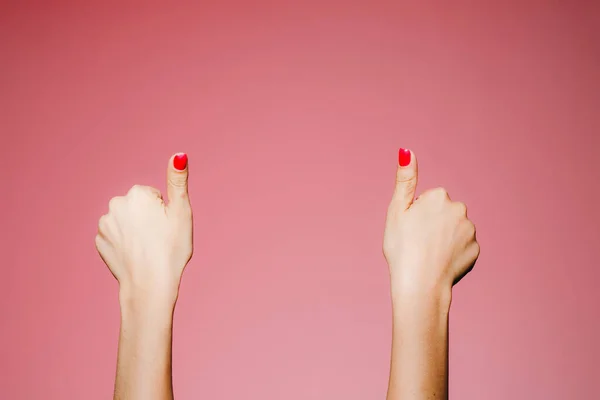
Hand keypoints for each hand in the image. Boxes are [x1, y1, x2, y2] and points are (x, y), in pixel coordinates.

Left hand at [95, 153, 192, 302]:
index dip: (164, 211)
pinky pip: (115, 236)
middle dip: (147, 218)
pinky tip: (135, 255)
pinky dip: (124, 243)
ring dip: (135, 230)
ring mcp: (104, 224)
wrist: (150, 285)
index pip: (154, 196)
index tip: (166, 227)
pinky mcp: (99, 242)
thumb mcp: (181, 212)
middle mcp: (115, 204)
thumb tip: (179, 154)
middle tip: (159, 238)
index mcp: (136, 194)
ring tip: (147, 248)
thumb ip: (178, 180)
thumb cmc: (171, 249)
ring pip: (126, 221)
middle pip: (138, 206)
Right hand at [383, 149, 478, 294]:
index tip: (410, 228)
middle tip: (418, 242)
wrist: (419, 285)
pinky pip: (463, 246)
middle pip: (443, 212)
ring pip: (454, 229)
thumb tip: (407, 150)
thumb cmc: (402, 248)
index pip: (428, 199)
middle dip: (433, 223)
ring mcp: (470, 231)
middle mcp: (459, 209)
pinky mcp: (476, 250)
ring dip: (444, 238)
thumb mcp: (397, 211)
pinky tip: (440, 263)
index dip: (417, 214)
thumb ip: (405, 180)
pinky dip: (453, 253)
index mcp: (439, 197)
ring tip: (428, 254)